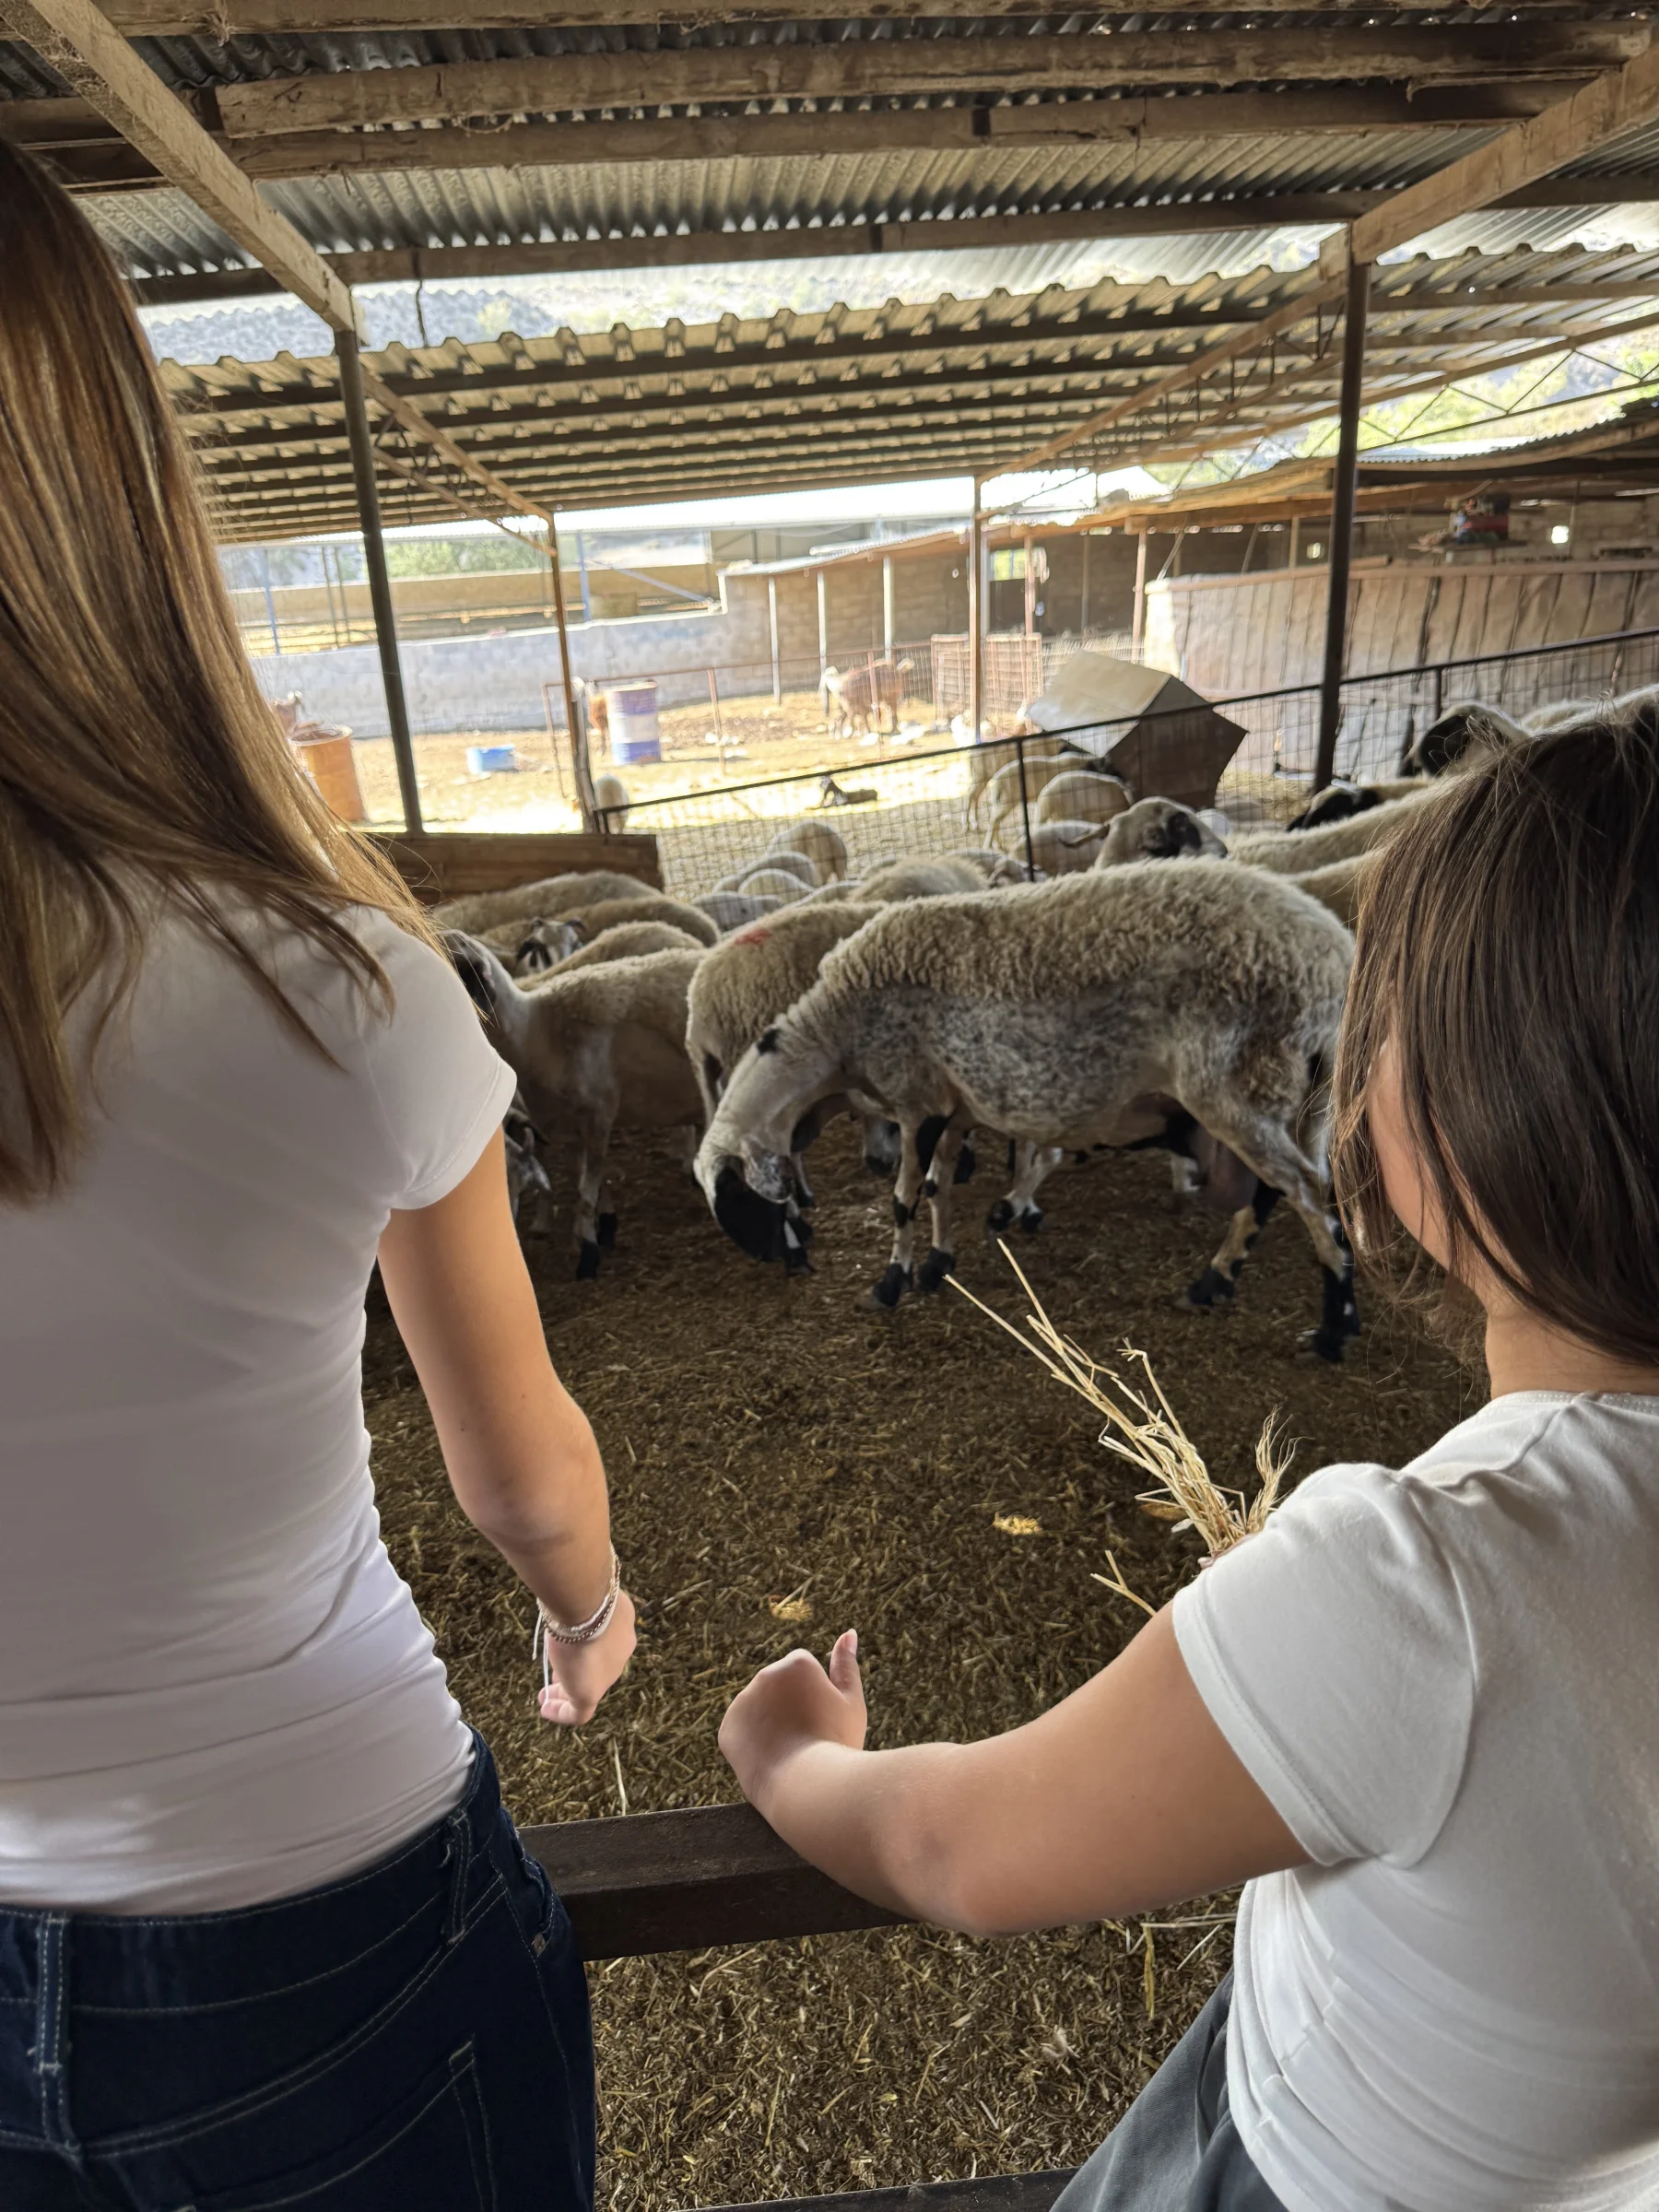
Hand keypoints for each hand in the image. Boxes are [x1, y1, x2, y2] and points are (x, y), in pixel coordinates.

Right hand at [538, 1592, 636, 1724]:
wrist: (587, 1603)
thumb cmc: (582, 1591)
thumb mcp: (583, 1595)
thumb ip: (578, 1601)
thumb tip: (564, 1598)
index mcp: (622, 1626)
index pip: (606, 1643)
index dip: (588, 1648)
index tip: (569, 1650)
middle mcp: (620, 1651)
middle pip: (598, 1666)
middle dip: (577, 1671)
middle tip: (555, 1677)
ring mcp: (608, 1674)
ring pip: (589, 1688)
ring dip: (567, 1692)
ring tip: (547, 1696)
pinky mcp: (591, 1692)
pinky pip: (579, 1711)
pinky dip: (562, 1712)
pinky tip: (545, 1709)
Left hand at [719, 1630, 865, 1811]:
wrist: (808, 1791)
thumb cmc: (837, 1745)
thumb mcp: (851, 1703)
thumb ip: (846, 1665)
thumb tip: (848, 1633)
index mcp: (795, 1663)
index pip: (805, 1671)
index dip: (817, 1698)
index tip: (823, 1721)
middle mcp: (764, 1675)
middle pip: (781, 1689)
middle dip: (792, 1707)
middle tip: (809, 1739)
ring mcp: (742, 1702)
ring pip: (761, 1709)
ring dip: (772, 1723)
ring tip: (791, 1752)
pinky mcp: (727, 1730)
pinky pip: (743, 1731)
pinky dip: (754, 1742)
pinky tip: (771, 1758)